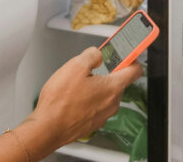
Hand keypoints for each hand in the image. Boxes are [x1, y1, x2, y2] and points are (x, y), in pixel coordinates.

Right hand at [27, 47, 142, 147]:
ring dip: (96, 87)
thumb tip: (97, 54)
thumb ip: (92, 55)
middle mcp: (111, 104)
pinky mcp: (92, 123)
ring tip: (78, 84)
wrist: (47, 128)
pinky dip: (89, 100)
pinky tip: (74, 97)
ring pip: (106, 95)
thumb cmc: (60, 102)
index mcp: (112, 88)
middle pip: (118, 82)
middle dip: (107, 72)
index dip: (132, 58)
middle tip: (92, 68)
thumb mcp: (75, 65)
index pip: (135, 70)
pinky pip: (96, 106)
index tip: (128, 54)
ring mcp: (102, 116)